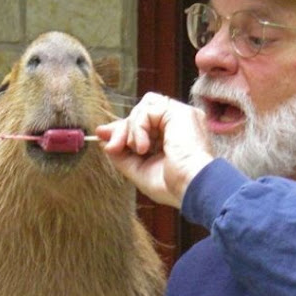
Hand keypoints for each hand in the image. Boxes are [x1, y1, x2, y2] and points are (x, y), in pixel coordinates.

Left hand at [97, 92, 213, 207]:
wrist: (192, 188)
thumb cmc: (174, 186)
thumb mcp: (140, 170)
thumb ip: (123, 155)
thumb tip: (105, 140)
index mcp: (174, 136)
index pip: (144, 123)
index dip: (123, 128)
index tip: (103, 134)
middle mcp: (179, 123)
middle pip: (141, 112)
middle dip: (122, 129)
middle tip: (112, 146)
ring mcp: (180, 116)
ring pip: (143, 108)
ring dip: (131, 129)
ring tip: (138, 150)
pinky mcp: (178, 112)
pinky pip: (147, 110)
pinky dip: (138, 128)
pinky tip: (143, 147)